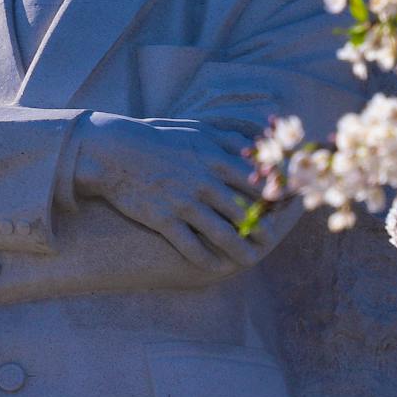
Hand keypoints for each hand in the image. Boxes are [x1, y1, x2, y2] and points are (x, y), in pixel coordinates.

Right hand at [73, 112, 265, 270]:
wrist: (116, 152)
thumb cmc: (159, 138)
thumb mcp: (197, 130)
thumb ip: (229, 139)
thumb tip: (255, 147)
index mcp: (215, 159)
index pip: (255, 184)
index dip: (271, 199)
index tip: (280, 210)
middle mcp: (204, 182)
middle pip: (243, 212)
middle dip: (261, 228)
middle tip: (270, 239)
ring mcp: (184, 203)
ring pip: (222, 234)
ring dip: (240, 250)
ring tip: (251, 259)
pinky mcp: (163, 219)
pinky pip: (191, 246)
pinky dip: (206, 259)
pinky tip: (216, 266)